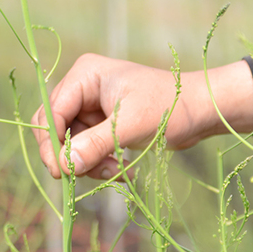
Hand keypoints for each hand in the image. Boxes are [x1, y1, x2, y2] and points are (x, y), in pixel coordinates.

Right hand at [31, 53, 252, 178]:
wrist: (201, 111)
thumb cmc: (170, 107)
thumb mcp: (130, 125)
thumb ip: (95, 145)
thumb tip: (64, 166)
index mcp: (85, 75)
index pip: (51, 112)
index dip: (53, 144)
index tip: (61, 172)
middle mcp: (83, 88)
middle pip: (56, 129)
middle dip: (72, 155)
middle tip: (86, 175)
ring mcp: (92, 107)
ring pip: (71, 145)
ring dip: (89, 163)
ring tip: (116, 171)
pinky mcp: (102, 124)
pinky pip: (87, 150)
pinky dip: (100, 164)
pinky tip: (123, 170)